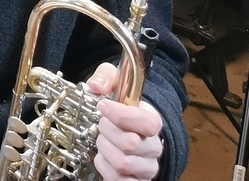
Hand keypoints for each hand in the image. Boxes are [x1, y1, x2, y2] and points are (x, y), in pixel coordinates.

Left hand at [86, 62, 163, 180]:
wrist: (124, 129)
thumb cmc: (120, 107)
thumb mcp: (114, 83)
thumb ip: (105, 78)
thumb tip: (95, 86)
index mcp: (152, 121)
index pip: (146, 122)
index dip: (120, 115)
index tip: (103, 106)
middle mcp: (154, 147)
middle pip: (129, 144)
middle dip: (107, 131)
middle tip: (102, 124)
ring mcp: (146, 167)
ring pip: (122, 163)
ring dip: (104, 149)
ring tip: (104, 140)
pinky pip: (117, 179)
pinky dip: (104, 167)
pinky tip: (104, 156)